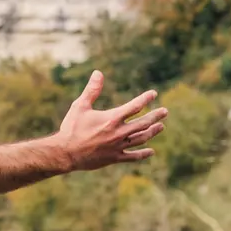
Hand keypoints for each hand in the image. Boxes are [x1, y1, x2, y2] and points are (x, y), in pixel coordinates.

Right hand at [51, 71, 165, 171]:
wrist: (66, 153)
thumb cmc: (71, 127)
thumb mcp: (80, 106)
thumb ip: (91, 90)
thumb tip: (98, 73)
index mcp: (112, 118)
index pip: (135, 106)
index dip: (146, 99)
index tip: (154, 93)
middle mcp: (118, 132)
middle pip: (143, 123)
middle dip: (155, 116)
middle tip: (165, 112)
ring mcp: (118, 146)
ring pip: (141, 139)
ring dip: (152, 132)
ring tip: (161, 127)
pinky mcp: (115, 157)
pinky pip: (133, 156)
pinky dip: (143, 154)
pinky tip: (151, 151)